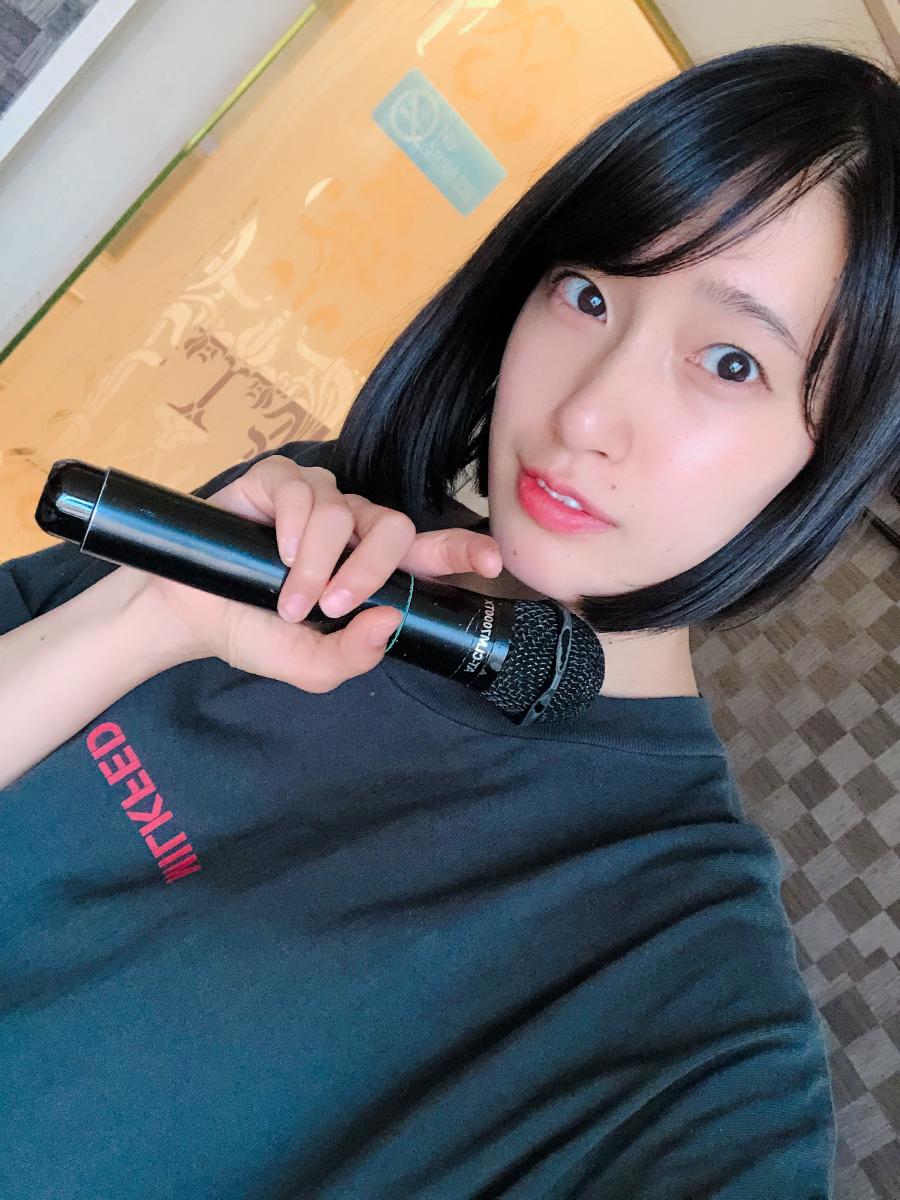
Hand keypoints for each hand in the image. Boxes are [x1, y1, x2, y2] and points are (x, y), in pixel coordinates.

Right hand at [126, 454, 502, 692]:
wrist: (190, 618)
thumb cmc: (257, 633)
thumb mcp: (308, 666)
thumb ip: (352, 657)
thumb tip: (388, 622)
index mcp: (369, 569)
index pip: (427, 554)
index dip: (461, 552)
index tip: (491, 562)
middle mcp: (351, 528)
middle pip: (392, 527)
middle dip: (371, 569)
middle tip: (334, 606)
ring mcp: (316, 501)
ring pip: (343, 512)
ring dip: (317, 563)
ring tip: (288, 598)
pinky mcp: (276, 482)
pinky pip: (301, 489)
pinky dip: (295, 525)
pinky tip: (277, 550)